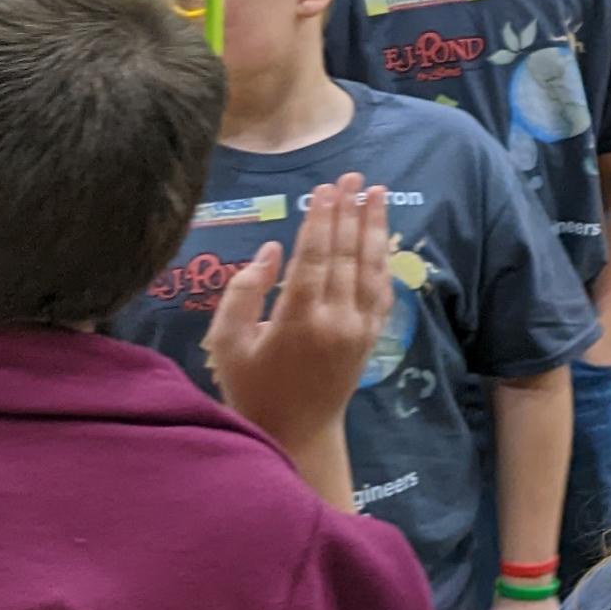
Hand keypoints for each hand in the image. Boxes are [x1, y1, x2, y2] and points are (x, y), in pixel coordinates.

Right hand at [204, 174, 391, 460]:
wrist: (296, 432)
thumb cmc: (251, 387)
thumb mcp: (227, 343)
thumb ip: (243, 293)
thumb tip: (273, 249)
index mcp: (298, 319)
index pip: (315, 257)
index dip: (322, 219)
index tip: (327, 188)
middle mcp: (336, 319)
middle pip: (346, 254)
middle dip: (350, 212)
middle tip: (353, 177)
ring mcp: (359, 328)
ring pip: (371, 267)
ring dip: (374, 228)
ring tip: (377, 193)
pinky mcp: (372, 337)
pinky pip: (382, 291)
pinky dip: (383, 261)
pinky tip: (382, 238)